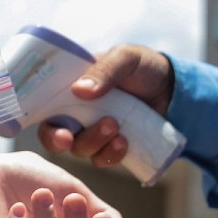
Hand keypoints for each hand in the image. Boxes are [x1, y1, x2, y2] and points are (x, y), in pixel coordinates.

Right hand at [38, 44, 173, 167]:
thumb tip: (79, 90)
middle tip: (73, 138)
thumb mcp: (125, 57)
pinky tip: (124, 142)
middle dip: (62, 141)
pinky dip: (111, 155)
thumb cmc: (142, 67)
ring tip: (116, 127)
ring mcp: (92, 133)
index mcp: (68, 92)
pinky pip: (102, 159)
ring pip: (80, 150)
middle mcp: (75, 115)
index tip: (60, 134)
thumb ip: (105, 69)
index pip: (43, 112)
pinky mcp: (110, 147)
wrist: (174, 88)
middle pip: (55, 137)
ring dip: (94, 143)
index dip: (45, 126)